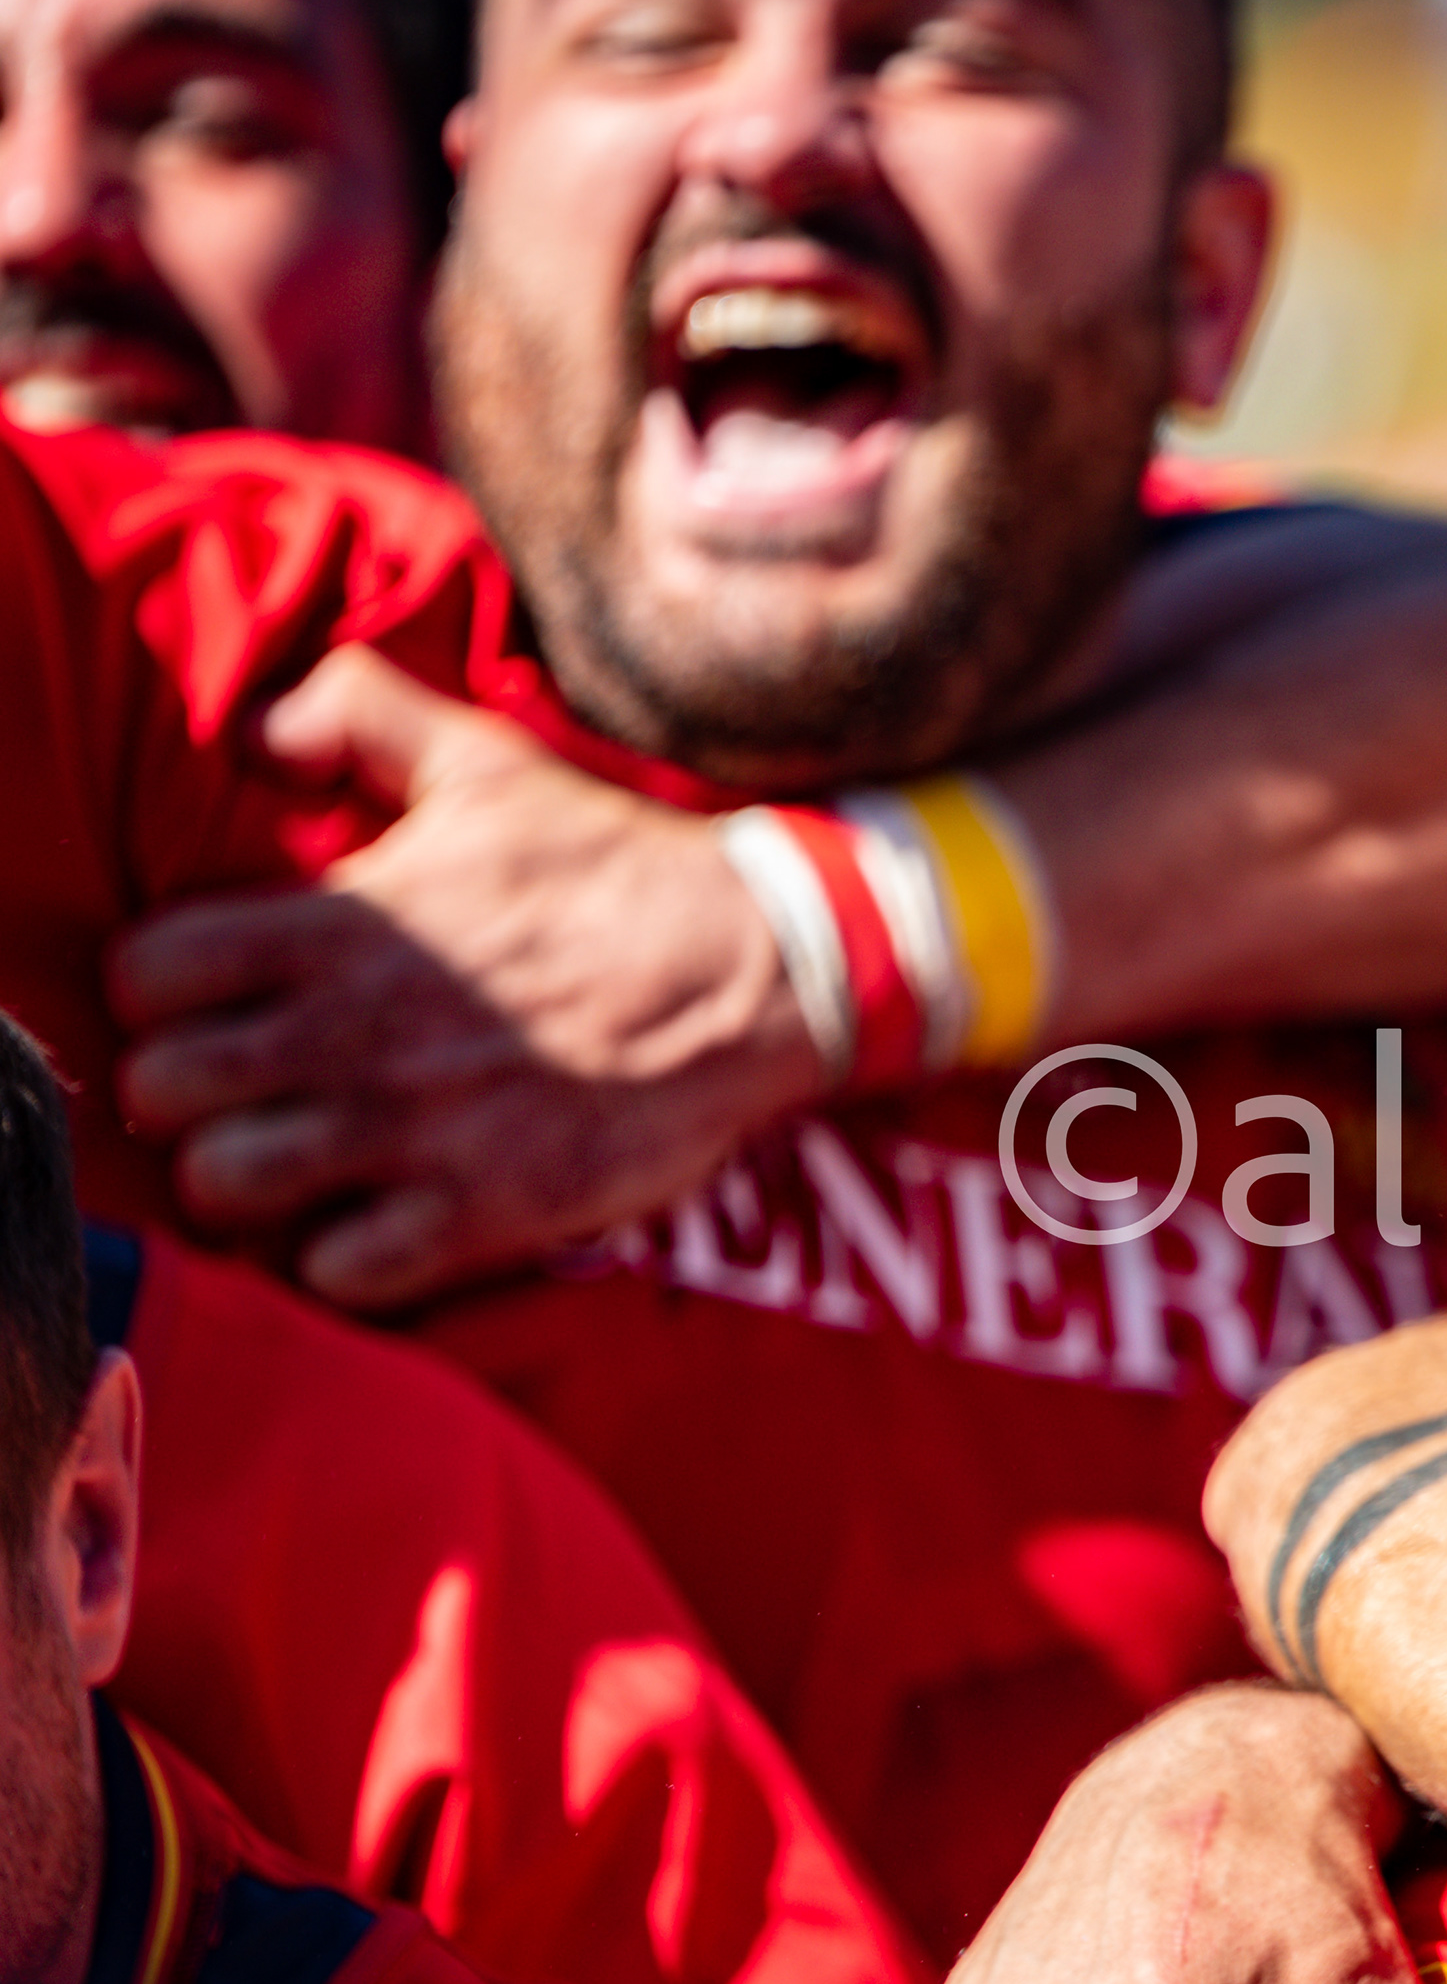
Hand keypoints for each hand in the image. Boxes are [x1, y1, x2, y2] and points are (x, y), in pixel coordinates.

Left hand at [107, 647, 822, 1306]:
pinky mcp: (482, 1213)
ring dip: (249, 1182)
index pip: (145, 974)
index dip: (160, 993)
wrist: (763, 975)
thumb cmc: (618, 869)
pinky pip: (337, 1272)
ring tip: (296, 1163)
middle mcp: (355, 1033)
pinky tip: (375, 1218)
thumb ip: (358, 711)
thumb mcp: (490, 761)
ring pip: (227, 1187)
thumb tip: (261, 730)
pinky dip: (341, 1258)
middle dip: (188, 1095)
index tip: (209, 1000)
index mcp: (342, 924)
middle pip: (161, 1093)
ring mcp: (415, 1132)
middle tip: (246, 1090)